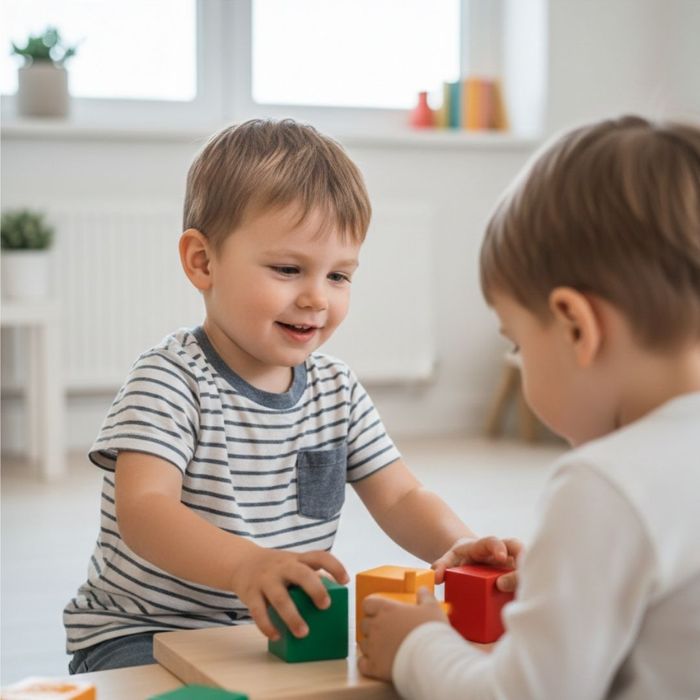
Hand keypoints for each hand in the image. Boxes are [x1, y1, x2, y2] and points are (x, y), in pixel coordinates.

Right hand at [230, 546, 348, 640]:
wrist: (241, 562)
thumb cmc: (277, 568)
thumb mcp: (293, 564)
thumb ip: (309, 576)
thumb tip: (334, 600)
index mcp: (297, 559)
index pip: (320, 556)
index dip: (334, 566)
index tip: (345, 581)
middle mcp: (283, 567)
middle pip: (301, 574)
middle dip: (315, 589)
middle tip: (325, 606)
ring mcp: (266, 579)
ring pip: (280, 597)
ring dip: (292, 616)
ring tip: (303, 633)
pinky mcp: (251, 593)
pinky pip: (259, 611)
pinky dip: (267, 625)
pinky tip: (276, 636)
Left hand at [358, 587, 447, 680]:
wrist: (431, 659)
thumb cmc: (431, 631)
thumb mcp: (432, 607)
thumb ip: (425, 596)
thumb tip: (422, 590)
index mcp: (387, 609)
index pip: (368, 603)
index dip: (373, 607)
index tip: (380, 611)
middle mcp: (376, 626)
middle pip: (364, 624)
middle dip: (372, 626)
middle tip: (385, 631)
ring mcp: (373, 647)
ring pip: (362, 644)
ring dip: (370, 645)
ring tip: (383, 648)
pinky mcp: (374, 666)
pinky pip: (362, 664)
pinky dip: (367, 663)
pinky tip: (377, 663)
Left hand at [432, 536, 522, 591]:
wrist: (473, 559)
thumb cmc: (463, 557)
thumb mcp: (451, 558)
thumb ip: (443, 564)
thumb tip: (436, 576)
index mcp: (486, 545)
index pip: (493, 541)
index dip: (498, 547)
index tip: (500, 557)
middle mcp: (504, 553)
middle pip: (519, 550)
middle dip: (518, 563)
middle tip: (503, 583)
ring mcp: (513, 566)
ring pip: (528, 568)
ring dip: (525, 581)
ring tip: (517, 598)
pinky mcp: (517, 580)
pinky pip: (527, 584)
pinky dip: (526, 594)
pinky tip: (521, 608)